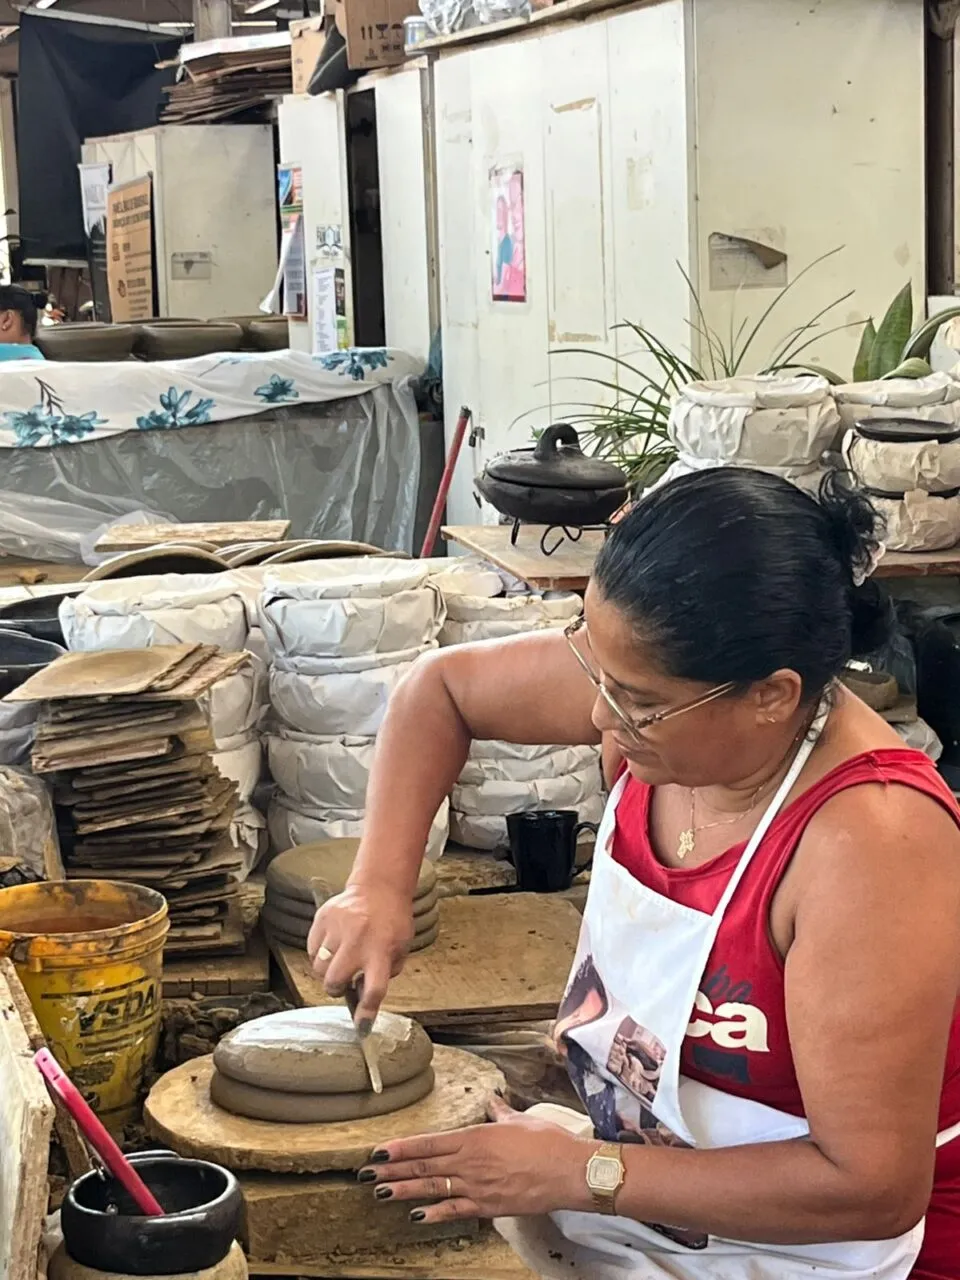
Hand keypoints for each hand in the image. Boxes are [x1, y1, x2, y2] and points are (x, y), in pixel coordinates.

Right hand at [307, 881, 414, 1025]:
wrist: (379, 887)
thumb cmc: (392, 921)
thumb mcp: (400, 950)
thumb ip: (384, 974)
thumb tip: (360, 996)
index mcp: (381, 952)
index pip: (373, 991)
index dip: (366, 1013)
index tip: (361, 1027)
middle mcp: (358, 942)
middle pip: (334, 982)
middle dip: (336, 989)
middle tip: (344, 981)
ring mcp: (337, 929)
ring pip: (319, 968)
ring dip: (327, 971)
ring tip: (339, 960)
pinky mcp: (322, 919)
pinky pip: (311, 949)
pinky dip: (319, 954)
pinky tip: (332, 946)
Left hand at [357, 1093, 587, 1221]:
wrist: (568, 1171)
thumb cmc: (547, 1142)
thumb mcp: (520, 1120)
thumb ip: (500, 1112)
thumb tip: (492, 1100)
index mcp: (475, 1137)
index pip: (429, 1142)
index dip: (402, 1148)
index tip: (379, 1151)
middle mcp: (469, 1161)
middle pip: (423, 1166)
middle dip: (392, 1170)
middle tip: (366, 1174)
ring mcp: (477, 1185)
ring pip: (432, 1189)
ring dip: (404, 1191)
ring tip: (380, 1192)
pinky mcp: (488, 1206)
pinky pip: (455, 1210)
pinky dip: (434, 1213)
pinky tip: (416, 1216)